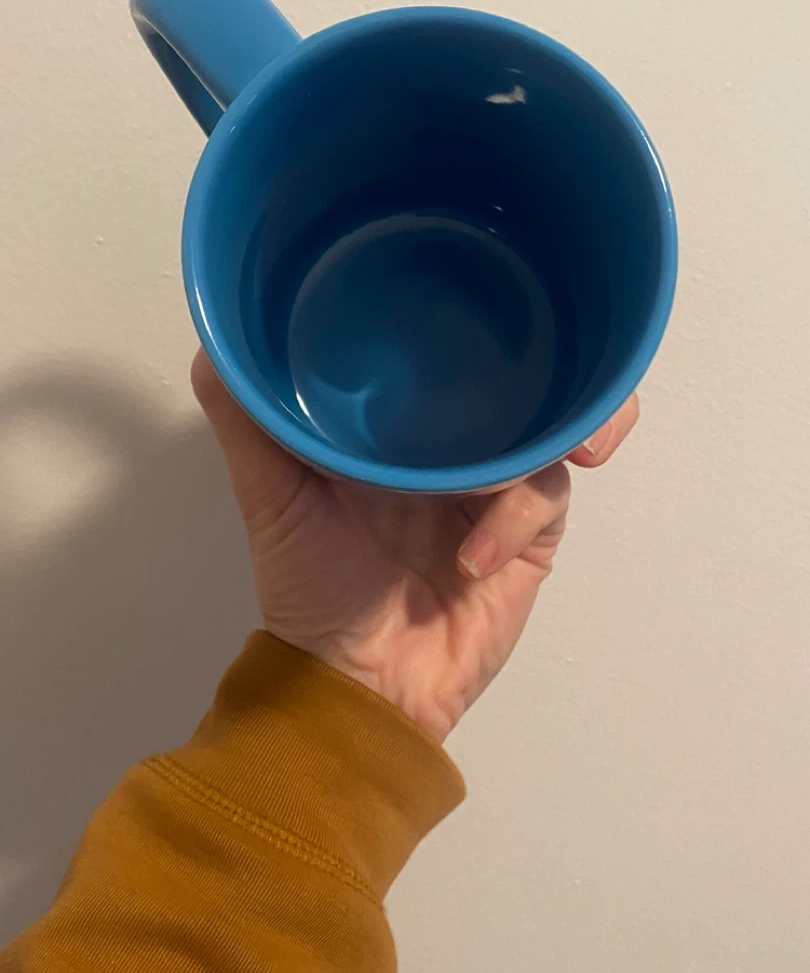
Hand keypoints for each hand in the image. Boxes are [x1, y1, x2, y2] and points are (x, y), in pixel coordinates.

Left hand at [192, 352, 637, 741]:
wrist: (358, 688)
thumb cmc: (310, 591)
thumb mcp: (269, 498)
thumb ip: (249, 426)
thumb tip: (212, 348)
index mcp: (398, 427)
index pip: (445, 350)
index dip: (467, 315)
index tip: (473, 284)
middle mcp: (452, 447)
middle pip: (519, 381)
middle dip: (547, 369)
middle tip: (555, 369)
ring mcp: (495, 491)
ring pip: (550, 432)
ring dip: (555, 434)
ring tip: (550, 455)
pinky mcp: (528, 538)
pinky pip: (543, 502)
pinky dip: (512, 521)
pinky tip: (470, 558)